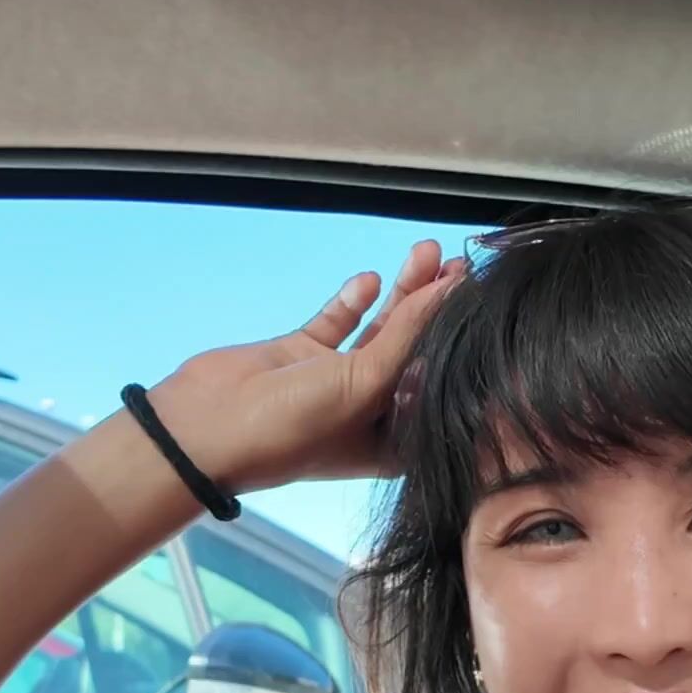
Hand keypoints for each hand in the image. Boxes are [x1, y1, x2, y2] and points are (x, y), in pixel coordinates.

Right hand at [146, 241, 462, 492]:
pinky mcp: (304, 354)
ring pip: (381, 329)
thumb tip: (448, 288)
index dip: (463, 346)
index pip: (442, 386)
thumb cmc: (294, 427)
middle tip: (462, 262)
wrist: (207, 428)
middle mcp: (372, 412)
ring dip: (401, 292)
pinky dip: (354, 301)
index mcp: (395, 440)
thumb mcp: (364, 384)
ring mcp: (336, 380)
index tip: (484, 302)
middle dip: (436, 306)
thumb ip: (406, 334)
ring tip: (427, 252)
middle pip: (416, 349)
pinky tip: (370, 278)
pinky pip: (338, 322)